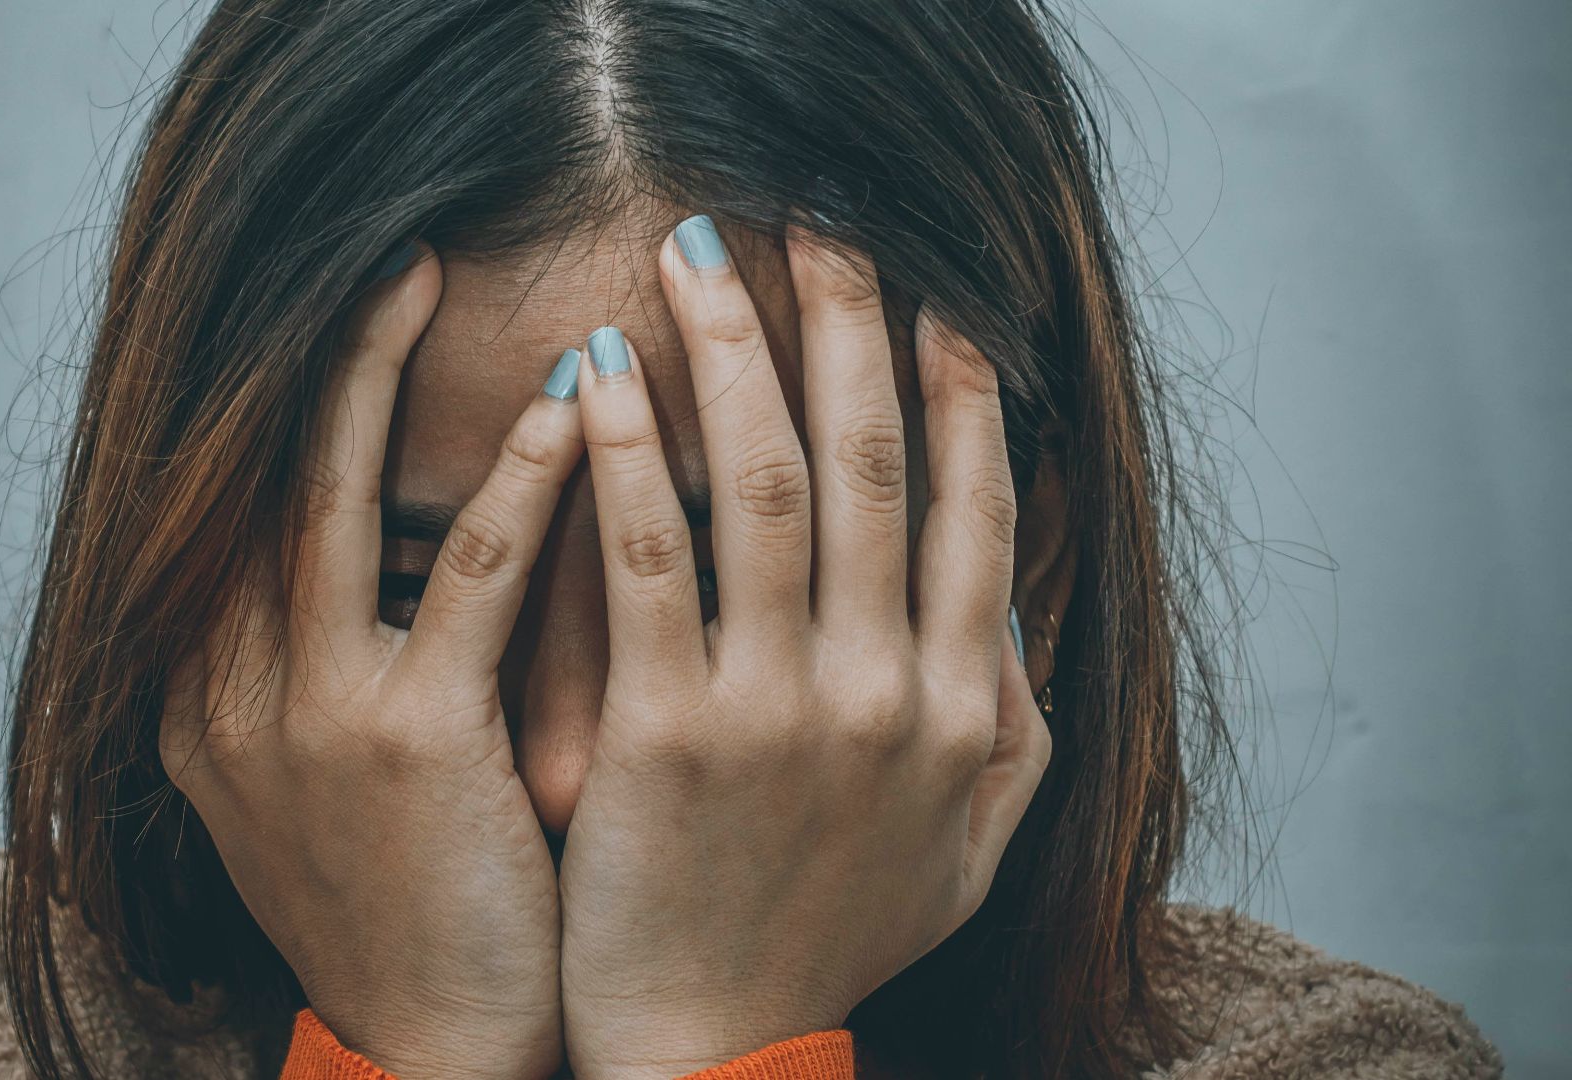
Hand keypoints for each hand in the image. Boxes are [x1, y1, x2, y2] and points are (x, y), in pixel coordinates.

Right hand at [158, 245, 580, 1079]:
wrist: (422, 1050)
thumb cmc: (405, 906)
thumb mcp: (323, 784)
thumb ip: (325, 667)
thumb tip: (399, 549)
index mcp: (206, 697)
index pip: (235, 512)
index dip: (286, 404)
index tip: (347, 317)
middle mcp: (227, 690)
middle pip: (259, 478)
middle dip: (317, 358)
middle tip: (385, 255)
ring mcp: (305, 713)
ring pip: (333, 500)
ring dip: (378, 376)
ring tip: (429, 276)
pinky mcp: (404, 742)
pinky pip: (464, 579)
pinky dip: (516, 484)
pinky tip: (568, 409)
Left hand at [556, 218, 1052, 1077]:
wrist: (722, 1054)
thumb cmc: (832, 937)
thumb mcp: (966, 846)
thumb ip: (1011, 719)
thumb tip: (1012, 595)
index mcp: (964, 706)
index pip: (972, 508)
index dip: (956, 389)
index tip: (932, 297)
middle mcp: (889, 691)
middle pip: (872, 463)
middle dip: (848, 325)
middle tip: (818, 225)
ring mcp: (782, 709)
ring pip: (766, 485)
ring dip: (735, 354)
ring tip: (697, 258)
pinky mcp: (671, 733)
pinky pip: (649, 561)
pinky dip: (625, 457)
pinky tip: (598, 376)